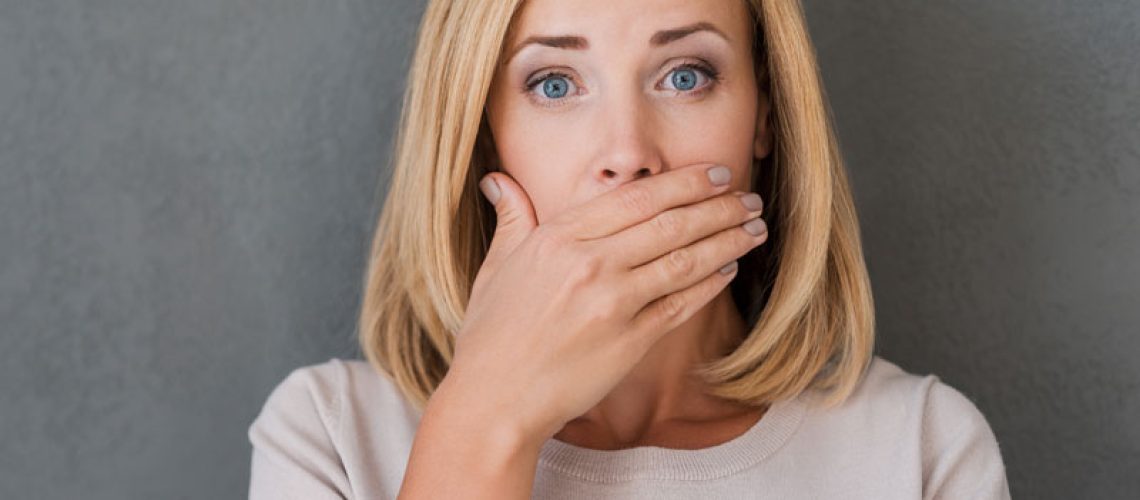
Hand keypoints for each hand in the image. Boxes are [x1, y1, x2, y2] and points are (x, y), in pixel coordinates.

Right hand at [438, 163, 768, 445]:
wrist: (495, 399)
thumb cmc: (491, 334)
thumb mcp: (496, 266)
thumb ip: (512, 218)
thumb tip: (497, 180)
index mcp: (559, 237)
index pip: (636, 197)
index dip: (684, 182)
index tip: (714, 173)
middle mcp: (589, 263)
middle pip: (670, 223)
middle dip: (718, 206)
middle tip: (749, 196)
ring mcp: (612, 303)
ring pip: (684, 261)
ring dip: (727, 241)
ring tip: (755, 228)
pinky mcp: (629, 341)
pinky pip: (680, 305)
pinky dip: (709, 285)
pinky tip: (729, 271)